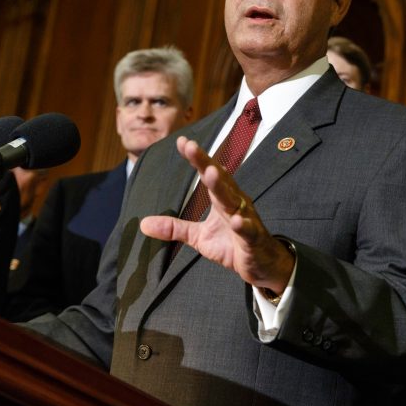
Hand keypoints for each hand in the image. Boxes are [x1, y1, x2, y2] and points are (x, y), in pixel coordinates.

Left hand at [140, 136, 294, 293]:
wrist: (261, 263)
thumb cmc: (232, 244)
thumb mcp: (199, 237)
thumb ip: (174, 228)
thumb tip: (143, 224)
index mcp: (222, 199)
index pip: (208, 174)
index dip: (196, 158)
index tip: (182, 141)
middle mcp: (235, 202)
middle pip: (220, 180)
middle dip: (206, 163)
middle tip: (192, 147)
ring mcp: (246, 219)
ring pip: (233, 200)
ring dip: (222, 187)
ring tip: (210, 173)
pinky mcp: (253, 238)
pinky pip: (247, 230)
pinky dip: (242, 225)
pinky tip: (236, 221)